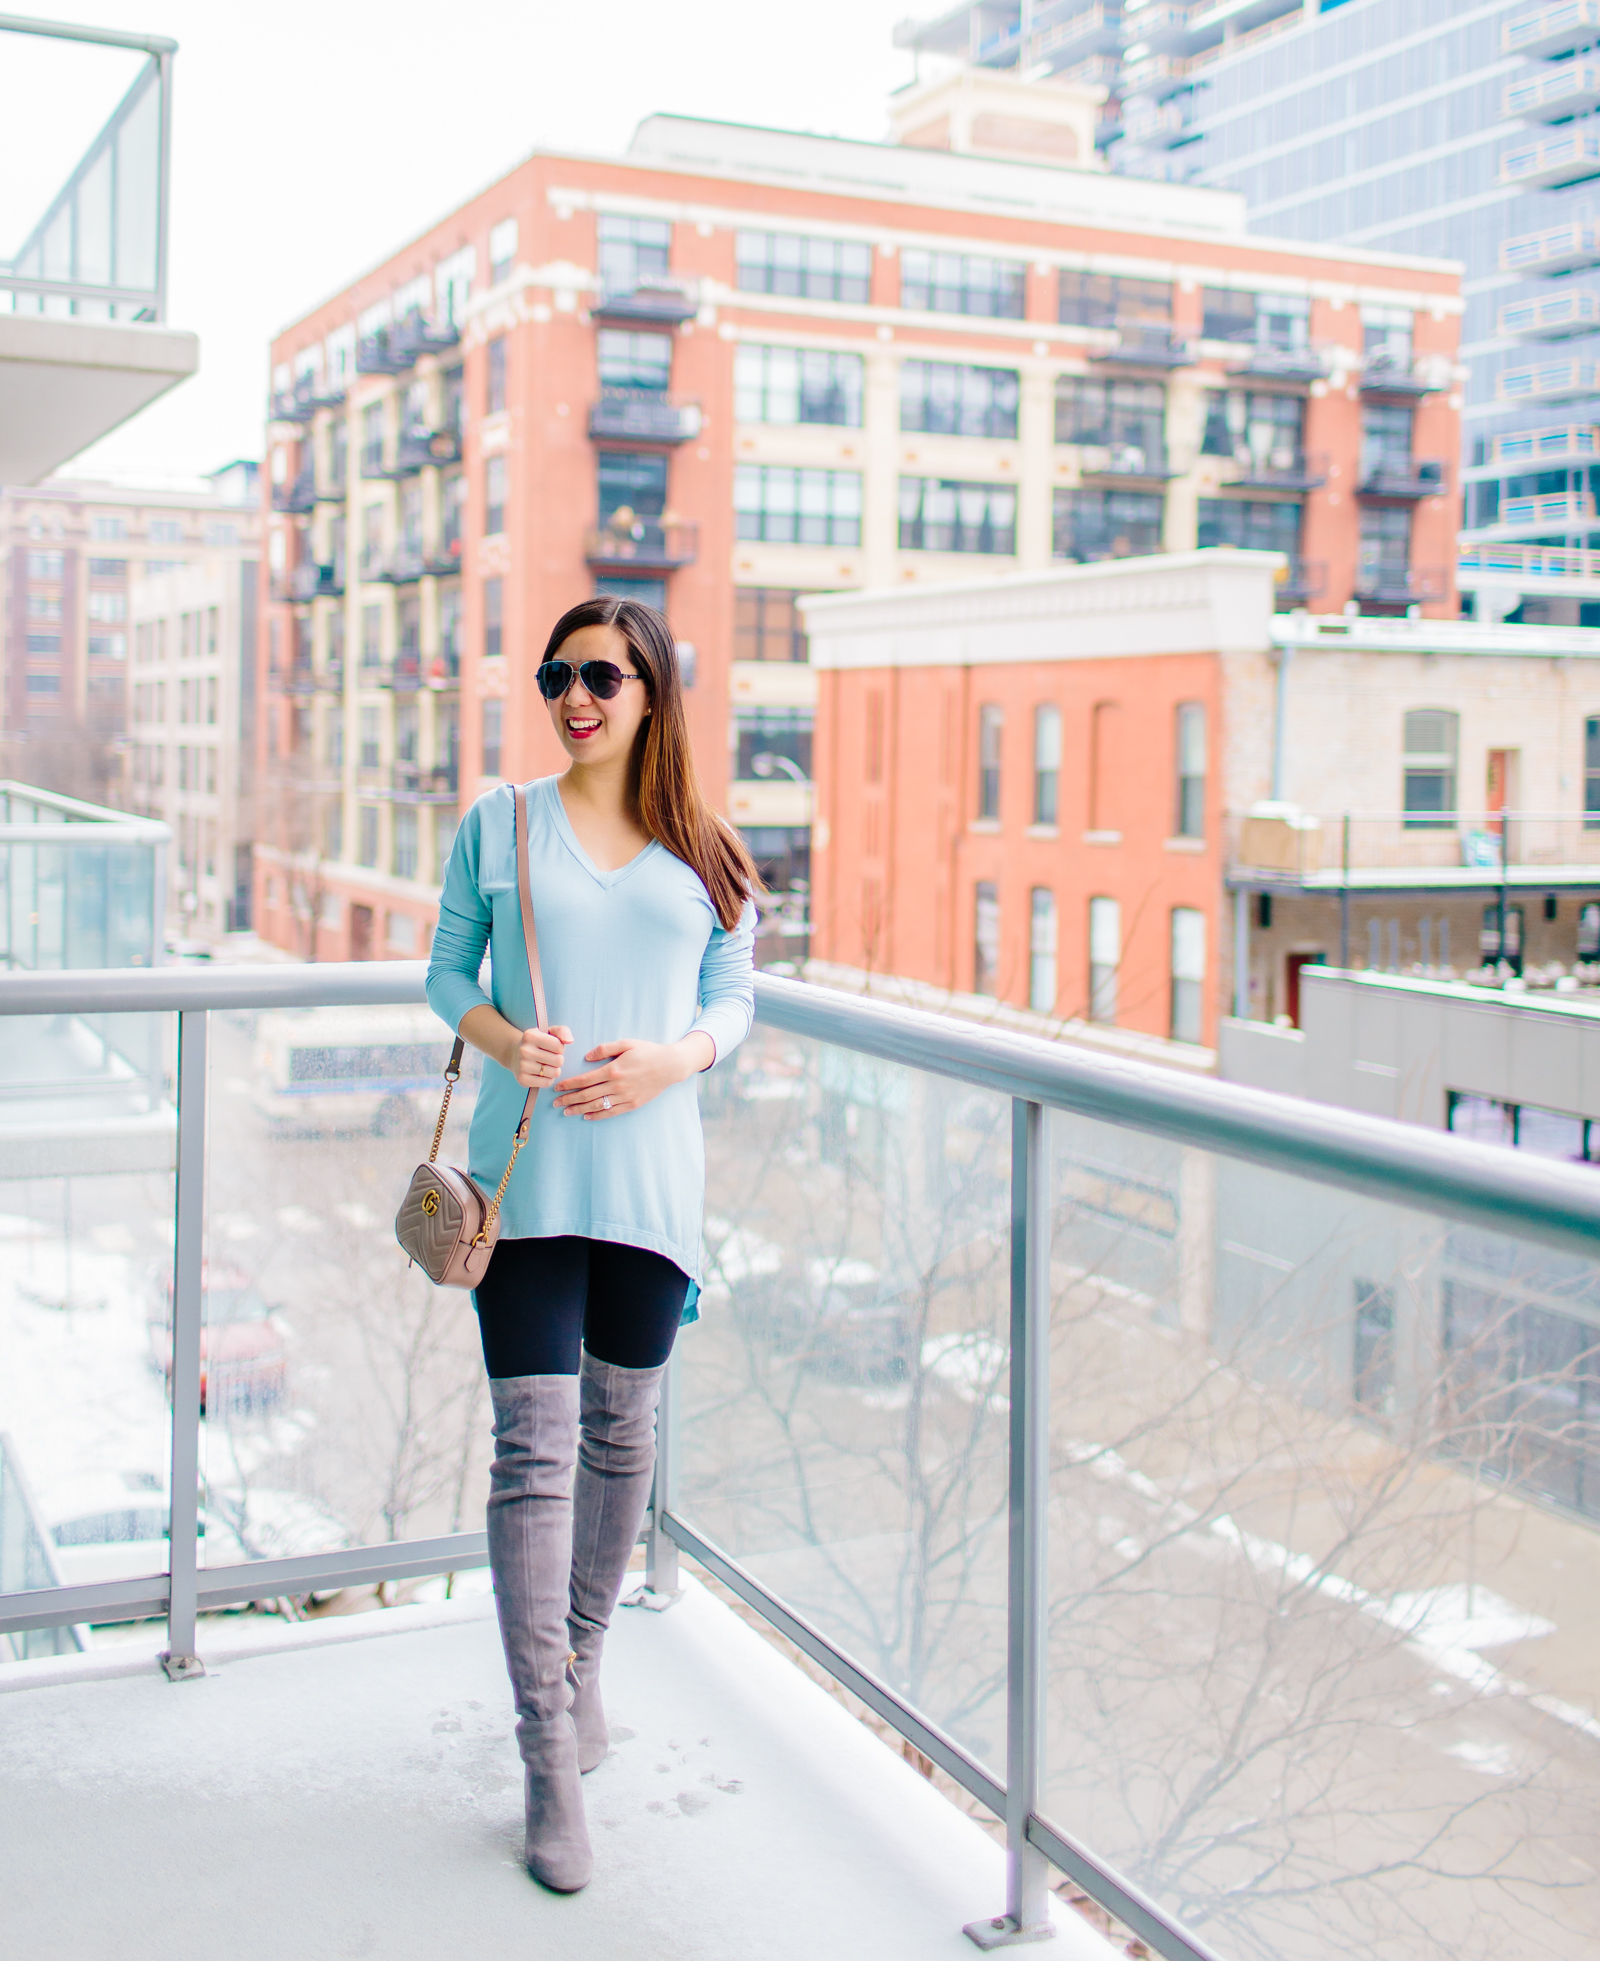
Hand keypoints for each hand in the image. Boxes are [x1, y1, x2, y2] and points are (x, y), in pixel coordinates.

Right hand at [508, 1023, 573, 1090]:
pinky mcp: (522, 1079)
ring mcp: (522, 1066)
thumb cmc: (538, 1042)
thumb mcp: (549, 1032)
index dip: (560, 1048)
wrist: (515, 1054)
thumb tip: (570, 1041)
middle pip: (558, 1060)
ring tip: (546, 1065)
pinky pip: (547, 1083)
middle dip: (558, 1059)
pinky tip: (542, 1073)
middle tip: (550, 1057)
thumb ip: (563, 1031)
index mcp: (530, 1036)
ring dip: (554, 1070)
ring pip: (555, 1073)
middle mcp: (524, 1050)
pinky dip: (548, 1079)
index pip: (559, 1046)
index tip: (552, 1047)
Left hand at [552, 1034, 713, 1119]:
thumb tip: (586, 1056)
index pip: (585, 1080)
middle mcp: (617, 1085)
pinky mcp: (633, 1104)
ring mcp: (625, 1097)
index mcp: (613, 1069)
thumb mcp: (626, 1043)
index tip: (557, 1087)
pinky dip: (598, 1115)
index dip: (569, 1084)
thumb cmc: (647, 1052)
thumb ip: (605, 1048)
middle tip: (555, 1103)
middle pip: (588, 1095)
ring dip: (580, 1109)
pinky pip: (612, 1112)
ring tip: (566, 1112)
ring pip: (598, 1106)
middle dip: (569, 1099)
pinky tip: (587, 1116)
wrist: (670, 1066)